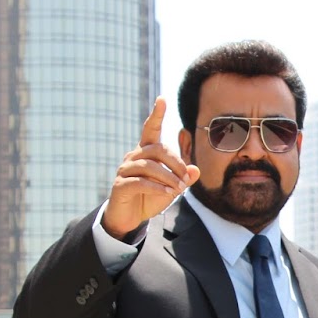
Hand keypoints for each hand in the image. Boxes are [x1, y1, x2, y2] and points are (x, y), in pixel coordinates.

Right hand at [100, 97, 199, 237]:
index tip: (162, 99)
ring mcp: (124, 170)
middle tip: (186, 179)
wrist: (129, 218)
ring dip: (168, 178)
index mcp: (145, 152)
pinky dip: (156, 188)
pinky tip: (167, 195)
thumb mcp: (170, 187)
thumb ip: (183, 178)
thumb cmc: (149, 197)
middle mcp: (133, 156)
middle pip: (157, 150)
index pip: (150, 129)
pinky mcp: (120, 185)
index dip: (156, 115)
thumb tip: (196, 169)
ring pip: (149, 166)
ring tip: (179, 189)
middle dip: (175, 163)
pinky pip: (140, 182)